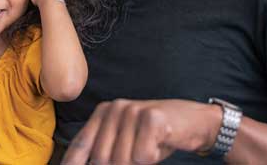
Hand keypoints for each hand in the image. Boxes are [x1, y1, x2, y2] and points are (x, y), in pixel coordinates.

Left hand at [61, 99, 221, 164]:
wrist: (194, 121)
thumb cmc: (157, 135)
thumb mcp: (126, 140)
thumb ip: (105, 151)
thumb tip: (89, 164)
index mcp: (103, 113)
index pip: (81, 145)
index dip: (72, 163)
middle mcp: (114, 108)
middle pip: (102, 158)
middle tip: (137, 157)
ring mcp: (132, 111)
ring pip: (122, 160)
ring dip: (138, 162)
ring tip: (149, 149)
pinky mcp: (151, 118)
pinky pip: (142, 156)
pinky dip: (152, 158)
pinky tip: (160, 145)